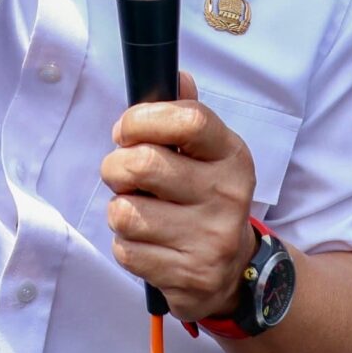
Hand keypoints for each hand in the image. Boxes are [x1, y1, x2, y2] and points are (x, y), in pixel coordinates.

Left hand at [100, 71, 257, 322]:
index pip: (188, 120)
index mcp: (232, 156)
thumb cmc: (205, 199)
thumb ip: (186, 117)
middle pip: (143, 165)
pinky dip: (126, 247)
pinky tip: (149, 245)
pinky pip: (126, 251)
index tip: (126, 131)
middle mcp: (228, 195)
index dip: (142, 119)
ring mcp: (211, 239)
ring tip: (140, 213)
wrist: (234, 271)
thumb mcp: (207, 155)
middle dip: (116, 167)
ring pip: (124, 212)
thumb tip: (177, 75)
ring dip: (119, 211)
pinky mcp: (190, 277)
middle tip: (123, 176)